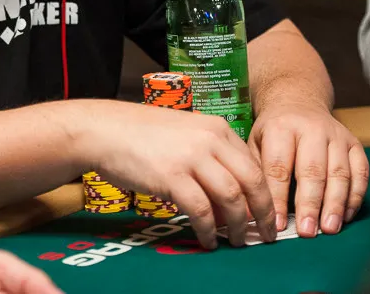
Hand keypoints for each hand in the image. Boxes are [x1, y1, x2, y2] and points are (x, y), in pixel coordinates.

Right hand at [70, 100, 276, 249]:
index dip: (263, 194)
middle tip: (265, 234)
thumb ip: (209, 157)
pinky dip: (209, 230)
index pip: (253, 164)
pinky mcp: (172, 176)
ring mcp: (191, 157)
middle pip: (251, 181)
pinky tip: (208, 240)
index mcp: (217, 127)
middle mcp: (210, 139)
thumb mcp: (185, 134)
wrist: (104, 130)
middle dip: (263, 213)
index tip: (266, 214)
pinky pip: (201, 211)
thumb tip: (229, 198)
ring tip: (236, 241)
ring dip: (238, 226)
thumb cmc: (140, 134)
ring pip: (231, 198)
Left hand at [248, 101, 368, 238]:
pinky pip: (361, 171)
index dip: (278, 199)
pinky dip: (355, 196)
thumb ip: (255, 174)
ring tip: (329, 229)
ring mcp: (336, 135)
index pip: (279, 168)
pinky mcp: (354, 143)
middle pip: (312, 171)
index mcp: (281, 128)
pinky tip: (346, 216)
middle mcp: (311, 129)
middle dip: (310, 204)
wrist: (298, 101)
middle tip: (308, 231)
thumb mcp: (255, 143)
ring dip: (335, 204)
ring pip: (339, 172)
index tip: (276, 225)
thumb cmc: (273, 131)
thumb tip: (250, 211)